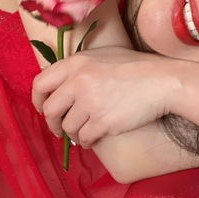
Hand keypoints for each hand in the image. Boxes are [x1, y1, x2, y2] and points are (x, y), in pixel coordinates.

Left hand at [32, 47, 179, 147]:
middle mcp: (78, 82)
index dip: (37, 99)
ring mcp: (90, 103)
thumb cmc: (135, 66)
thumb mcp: (102, 56)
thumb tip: (60, 84)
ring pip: (67, 127)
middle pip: (49, 110)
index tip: (43, 108)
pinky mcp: (102, 122)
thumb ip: (79, 68)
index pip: (40, 83)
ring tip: (85, 131)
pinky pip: (84, 138)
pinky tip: (95, 137)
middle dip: (52, 123)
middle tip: (59, 129)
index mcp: (76, 63)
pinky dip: (87, 141)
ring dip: (73, 133)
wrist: (161, 81)